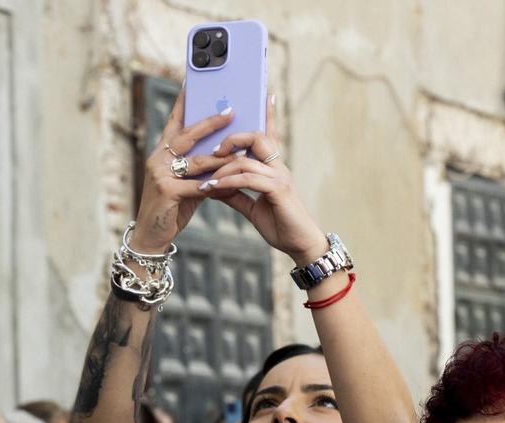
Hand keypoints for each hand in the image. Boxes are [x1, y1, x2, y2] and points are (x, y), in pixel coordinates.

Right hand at [130, 93, 238, 254]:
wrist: (152, 235)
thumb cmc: (172, 208)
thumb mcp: (188, 183)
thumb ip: (203, 169)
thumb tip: (229, 156)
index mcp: (162, 153)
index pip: (175, 122)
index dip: (184, 103)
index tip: (193, 84)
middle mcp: (158, 158)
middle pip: (187, 135)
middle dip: (210, 122)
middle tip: (231, 111)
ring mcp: (159, 174)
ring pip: (195, 160)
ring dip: (219, 157)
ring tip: (239, 151)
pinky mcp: (165, 191)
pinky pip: (195, 185)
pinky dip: (213, 184)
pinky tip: (228, 183)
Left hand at [202, 97, 328, 264]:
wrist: (300, 246)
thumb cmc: (281, 226)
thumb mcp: (253, 208)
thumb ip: (235, 194)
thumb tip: (215, 186)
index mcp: (274, 168)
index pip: (269, 135)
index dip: (268, 114)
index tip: (265, 94)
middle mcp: (278, 167)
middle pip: (256, 136)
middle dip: (232, 138)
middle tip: (213, 150)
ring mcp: (279, 176)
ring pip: (247, 157)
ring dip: (222, 165)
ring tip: (204, 176)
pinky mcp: (278, 190)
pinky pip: (247, 178)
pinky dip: (228, 181)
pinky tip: (213, 188)